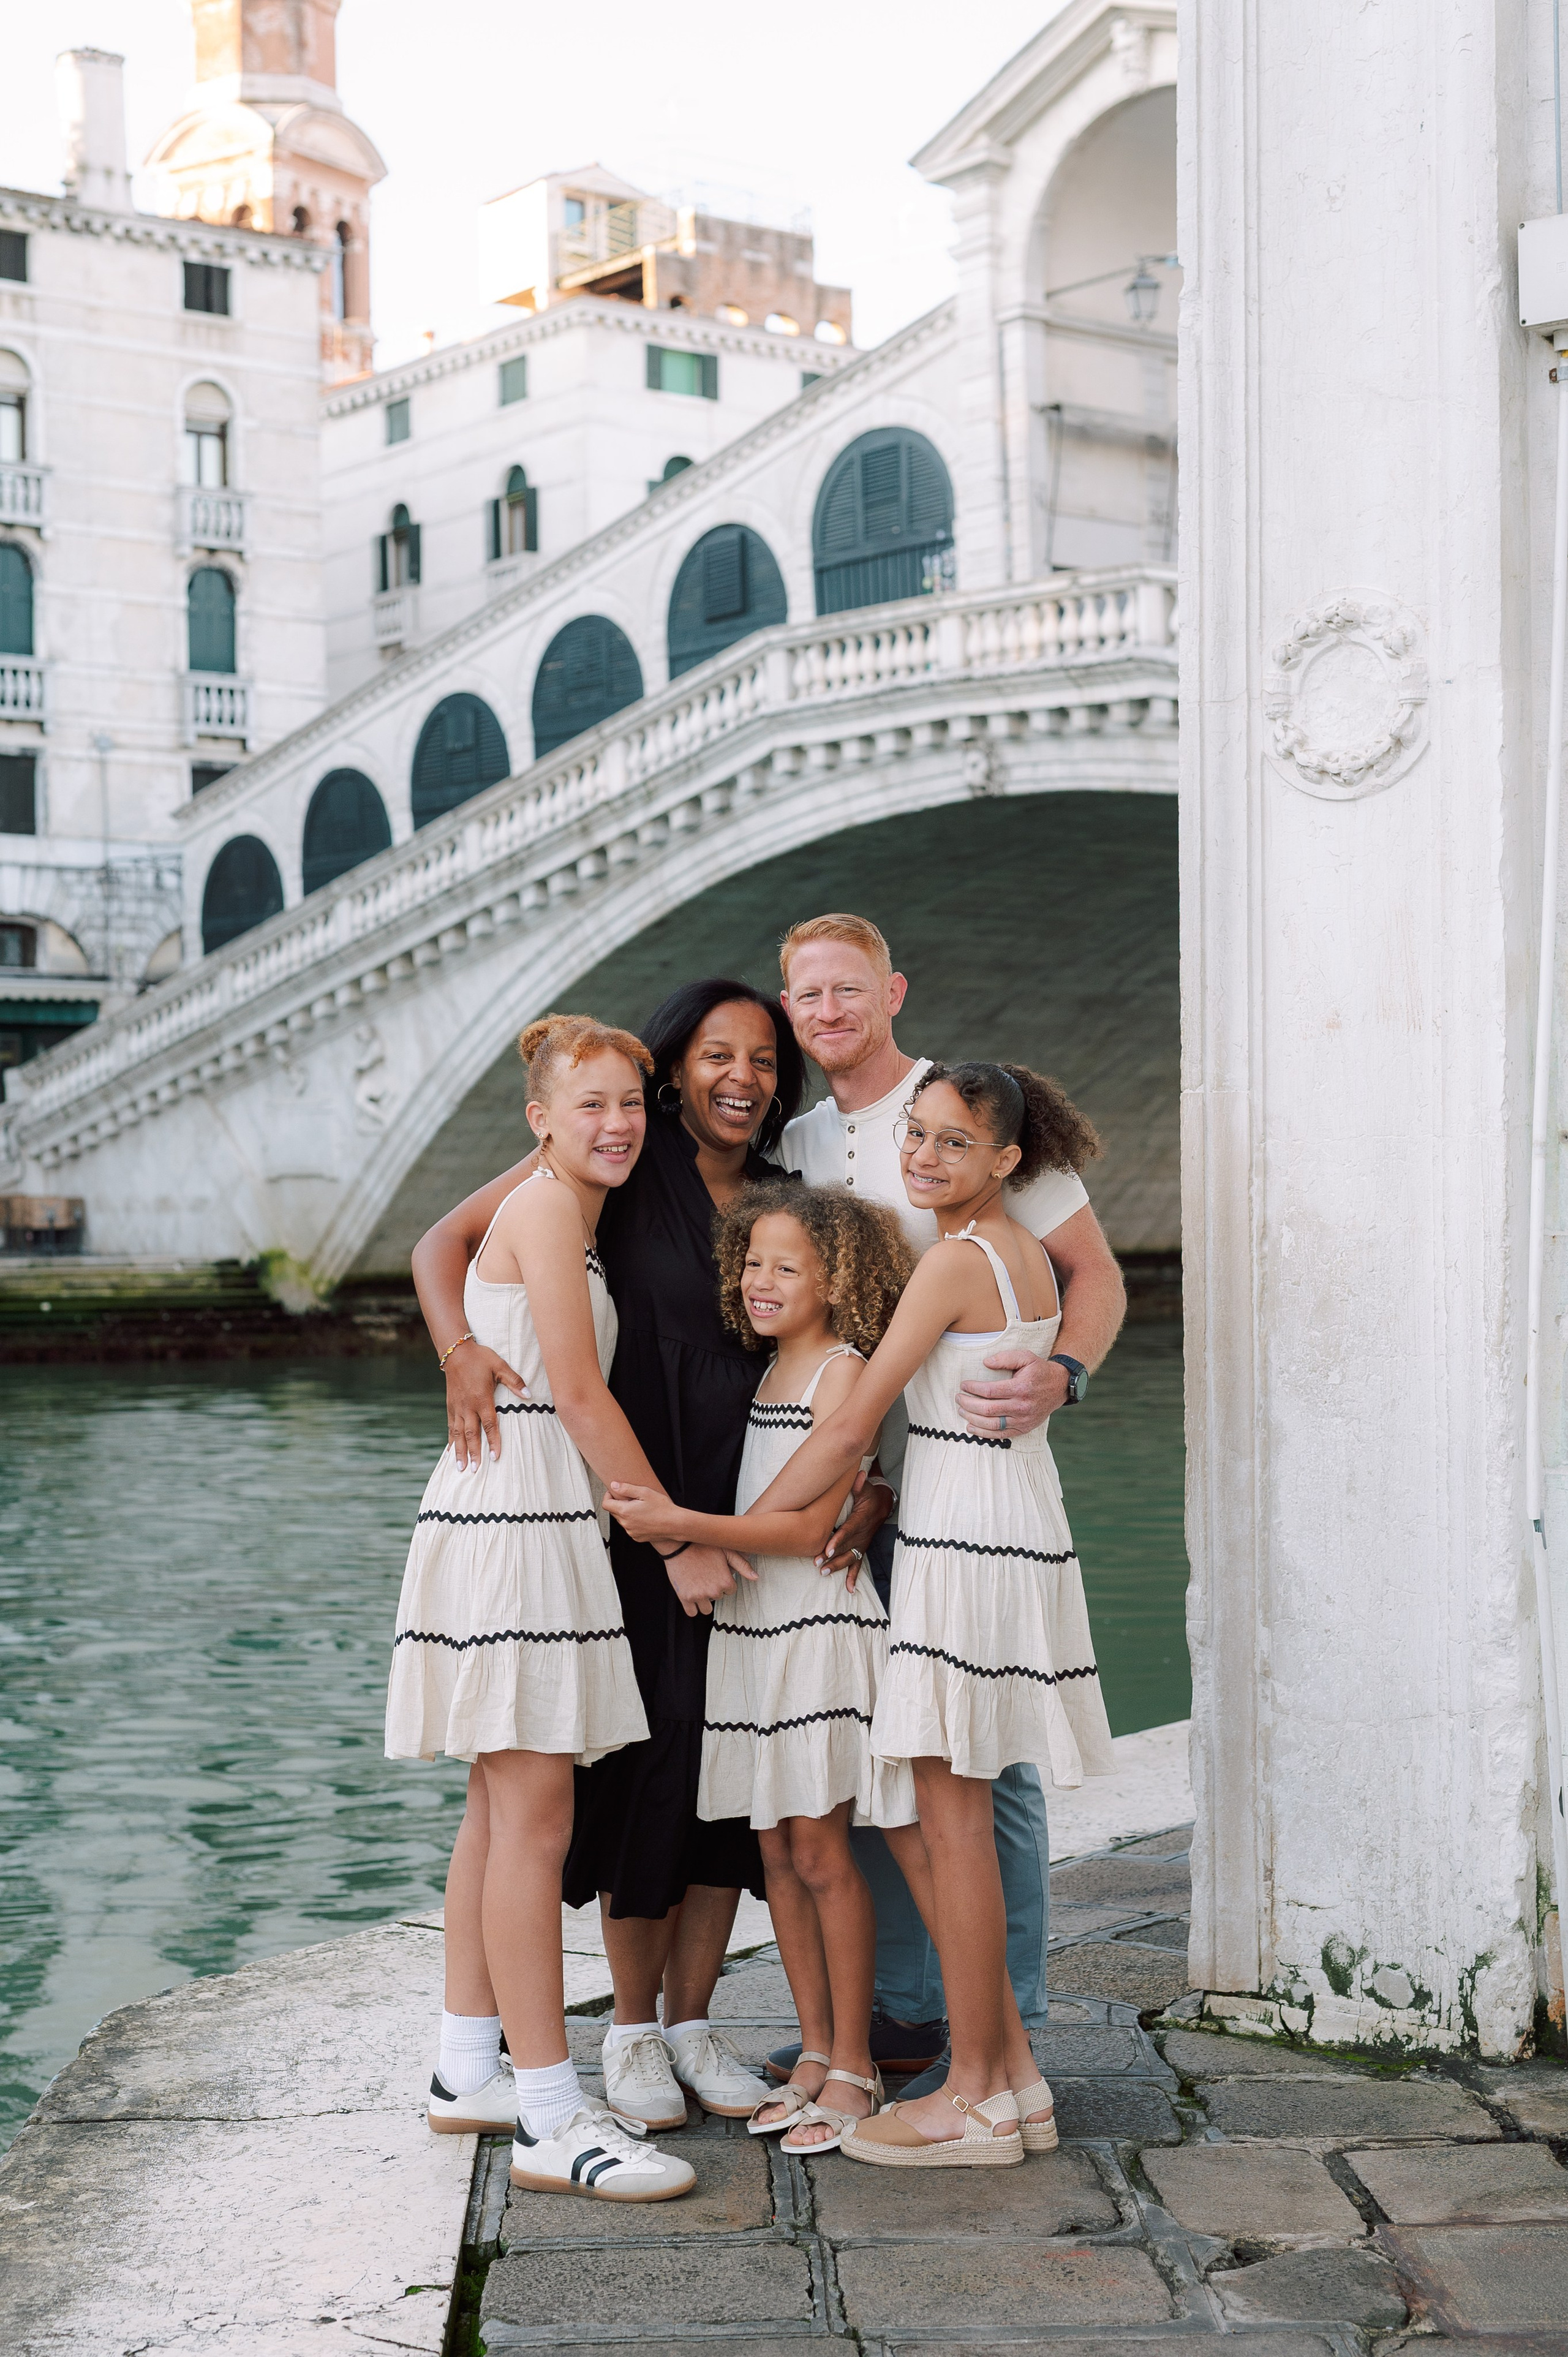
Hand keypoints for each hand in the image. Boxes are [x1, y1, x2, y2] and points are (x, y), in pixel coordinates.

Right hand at [446, 1341, 525, 1467]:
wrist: (456, 1352)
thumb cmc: (481, 1358)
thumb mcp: (500, 1366)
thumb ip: (515, 1381)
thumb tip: (529, 1395)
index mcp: (482, 1398)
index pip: (490, 1424)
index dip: (493, 1441)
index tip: (495, 1457)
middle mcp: (468, 1406)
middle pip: (472, 1434)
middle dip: (474, 1453)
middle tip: (475, 1470)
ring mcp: (457, 1407)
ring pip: (458, 1434)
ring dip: (460, 1451)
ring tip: (461, 1468)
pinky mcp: (451, 1406)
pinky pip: (451, 1427)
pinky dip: (451, 1441)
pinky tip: (451, 1453)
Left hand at [606, 1481, 687, 1545]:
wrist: (675, 1524)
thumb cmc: (662, 1508)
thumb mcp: (644, 1492)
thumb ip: (626, 1488)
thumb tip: (613, 1485)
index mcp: (625, 1511)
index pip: (606, 1504)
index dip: (608, 1496)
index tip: (614, 1492)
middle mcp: (626, 1524)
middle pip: (613, 1512)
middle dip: (618, 1504)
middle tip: (631, 1498)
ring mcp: (631, 1532)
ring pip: (622, 1520)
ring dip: (626, 1513)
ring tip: (640, 1508)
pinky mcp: (637, 1537)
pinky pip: (630, 1528)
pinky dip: (633, 1522)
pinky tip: (644, 1517)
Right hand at [664, 1543, 757, 1618]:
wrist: (679, 1546)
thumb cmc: (703, 1546)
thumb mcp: (726, 1551)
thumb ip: (742, 1565)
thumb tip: (756, 1577)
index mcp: (726, 1582)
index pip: (730, 1591)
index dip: (724, 1581)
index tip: (716, 1573)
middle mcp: (714, 1591)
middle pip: (718, 1598)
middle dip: (713, 1589)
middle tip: (706, 1576)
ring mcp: (699, 1596)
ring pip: (706, 1609)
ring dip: (704, 1601)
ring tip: (699, 1587)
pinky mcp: (685, 1598)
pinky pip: (692, 1613)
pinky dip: (692, 1607)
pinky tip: (691, 1596)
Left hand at [816, 1471, 892, 1591]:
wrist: (883, 1504)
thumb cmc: (870, 1494)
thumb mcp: (866, 1488)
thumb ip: (860, 1484)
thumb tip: (859, 1475)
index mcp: (861, 1519)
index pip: (848, 1532)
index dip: (839, 1541)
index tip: (828, 1549)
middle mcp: (862, 1534)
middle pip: (846, 1548)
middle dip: (832, 1558)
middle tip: (818, 1564)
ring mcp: (863, 1543)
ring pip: (850, 1558)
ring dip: (838, 1567)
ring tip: (824, 1573)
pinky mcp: (862, 1548)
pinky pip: (858, 1564)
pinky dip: (854, 1577)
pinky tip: (850, 1590)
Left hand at [956, 1346, 1066, 1439]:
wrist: (1059, 1386)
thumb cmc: (1039, 1370)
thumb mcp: (1026, 1356)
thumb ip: (1005, 1358)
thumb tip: (985, 1363)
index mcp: (1021, 1388)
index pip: (990, 1391)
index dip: (973, 1388)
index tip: (964, 1385)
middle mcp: (1022, 1406)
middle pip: (987, 1409)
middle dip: (968, 1404)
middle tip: (958, 1397)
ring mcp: (1023, 1420)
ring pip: (992, 1424)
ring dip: (973, 1419)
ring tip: (961, 1410)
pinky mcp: (1023, 1428)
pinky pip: (1000, 1435)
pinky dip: (983, 1433)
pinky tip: (971, 1427)